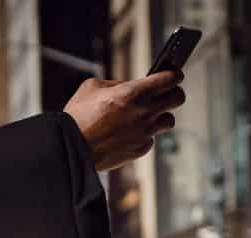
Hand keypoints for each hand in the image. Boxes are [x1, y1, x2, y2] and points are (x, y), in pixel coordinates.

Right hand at [64, 71, 184, 171]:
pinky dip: (144, 135)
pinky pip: (151, 139)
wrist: (72, 148)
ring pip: (169, 121)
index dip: (174, 75)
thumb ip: (116, 83)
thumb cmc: (78, 115)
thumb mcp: (92, 87)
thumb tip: (128, 86)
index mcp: (134, 92)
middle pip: (178, 99)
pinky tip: (129, 133)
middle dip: (175, 93)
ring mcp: (145, 132)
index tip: (174, 75)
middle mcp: (144, 112)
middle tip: (167, 94)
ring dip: (161, 116)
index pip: (169, 79)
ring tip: (148, 115)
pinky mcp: (141, 149)